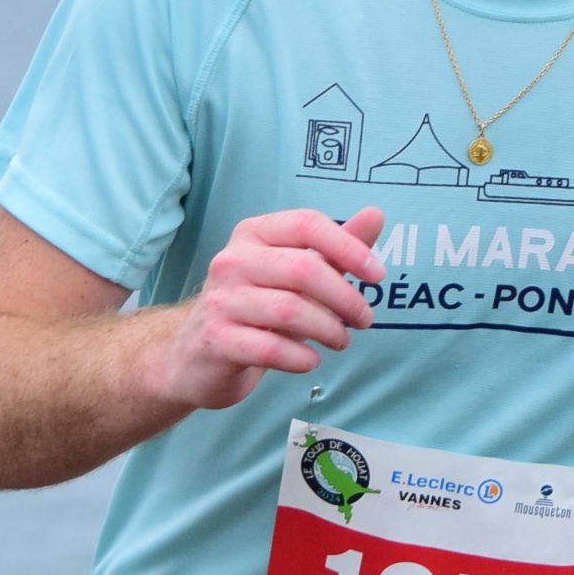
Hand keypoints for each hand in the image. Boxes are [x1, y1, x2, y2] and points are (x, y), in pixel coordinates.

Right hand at [153, 207, 384, 410]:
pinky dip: (301, 357)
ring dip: (328, 330)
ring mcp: (221, 300)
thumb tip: (375, 214)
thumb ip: (335, 247)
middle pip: (303, 268)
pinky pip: (271, 347)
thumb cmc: (256, 308)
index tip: (377, 275)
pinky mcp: (216, 340)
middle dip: (345, 298)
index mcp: (254, 234)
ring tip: (341, 340)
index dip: (349, 248)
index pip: (307, 224)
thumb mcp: (296, 273)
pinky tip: (310, 360)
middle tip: (363, 319)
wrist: (196, 355)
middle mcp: (232, 260)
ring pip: (290, 310)